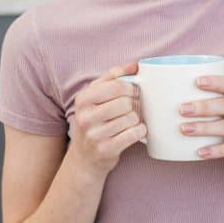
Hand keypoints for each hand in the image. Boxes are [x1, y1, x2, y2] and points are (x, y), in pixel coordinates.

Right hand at [69, 62, 146, 176]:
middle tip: (133, 108)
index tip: (133, 93)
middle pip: (125, 102)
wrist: (84, 157)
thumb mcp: (95, 96)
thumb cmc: (94, 121)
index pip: (117, 85)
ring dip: (137, 119)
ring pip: (131, 118)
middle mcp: (85, 116)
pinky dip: (140, 131)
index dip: (131, 88)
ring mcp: (94, 134)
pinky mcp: (105, 149)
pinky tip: (135, 131)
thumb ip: (113, 77)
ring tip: (131, 121)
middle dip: (134, 104)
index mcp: (83, 99)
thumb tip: (135, 65)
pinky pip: (134, 134)